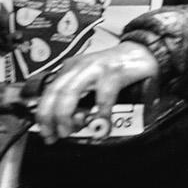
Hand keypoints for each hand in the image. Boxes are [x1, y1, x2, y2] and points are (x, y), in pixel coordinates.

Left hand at [34, 42, 159, 143]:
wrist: (143, 52)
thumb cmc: (118, 70)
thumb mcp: (92, 82)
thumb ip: (80, 99)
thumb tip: (70, 123)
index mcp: (71, 68)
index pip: (48, 92)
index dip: (44, 115)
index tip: (47, 132)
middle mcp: (80, 66)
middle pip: (55, 92)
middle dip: (52, 118)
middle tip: (57, 134)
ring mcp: (96, 68)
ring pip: (70, 93)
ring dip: (67, 116)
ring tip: (73, 130)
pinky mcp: (114, 73)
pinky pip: (102, 98)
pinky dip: (100, 115)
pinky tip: (102, 125)